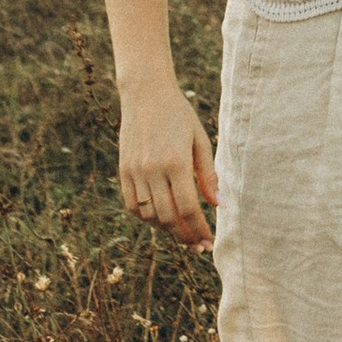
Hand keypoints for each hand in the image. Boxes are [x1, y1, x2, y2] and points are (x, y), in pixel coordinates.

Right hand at [117, 85, 218, 248]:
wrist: (146, 94)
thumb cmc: (179, 116)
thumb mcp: (200, 140)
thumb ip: (208, 174)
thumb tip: (218, 204)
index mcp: (176, 162)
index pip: (188, 208)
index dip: (199, 230)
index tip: (208, 242)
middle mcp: (152, 169)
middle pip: (168, 218)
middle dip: (184, 236)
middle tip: (197, 246)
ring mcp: (135, 171)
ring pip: (149, 215)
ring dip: (166, 229)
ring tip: (182, 232)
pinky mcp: (123, 170)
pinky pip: (132, 205)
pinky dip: (146, 217)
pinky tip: (160, 218)